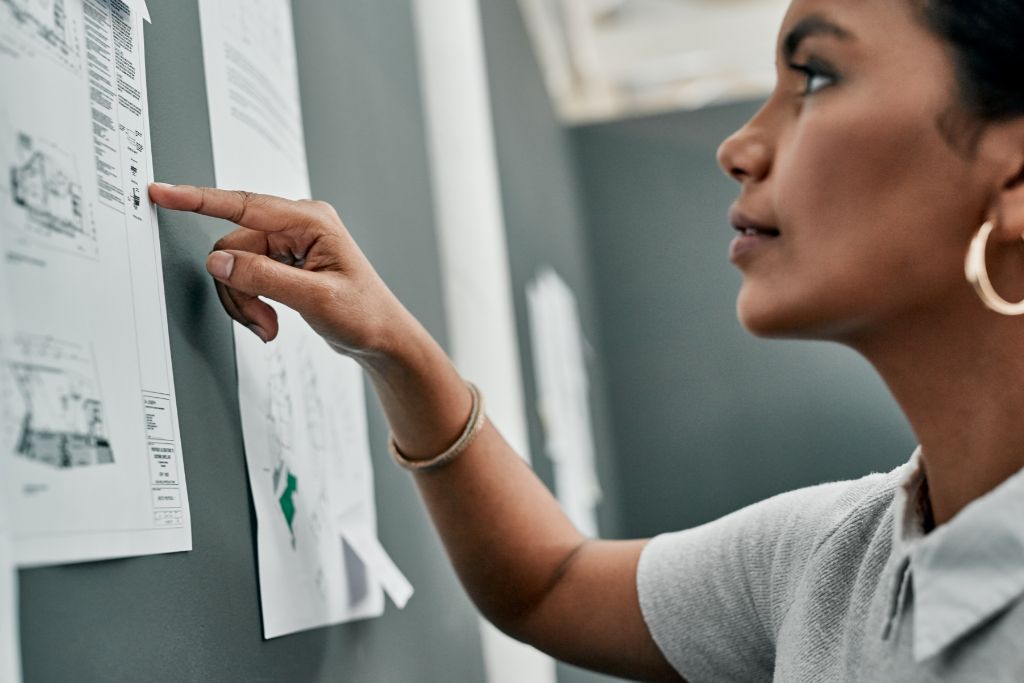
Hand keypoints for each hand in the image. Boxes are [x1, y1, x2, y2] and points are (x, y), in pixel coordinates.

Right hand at [149, 183, 407, 357]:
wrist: (383, 338)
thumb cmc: (364, 315)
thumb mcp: (314, 299)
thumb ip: (263, 278)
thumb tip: (218, 262)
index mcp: (310, 220)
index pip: (243, 204)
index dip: (198, 199)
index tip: (162, 192)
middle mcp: (298, 225)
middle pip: (234, 248)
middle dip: (239, 290)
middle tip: (260, 323)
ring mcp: (290, 244)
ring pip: (235, 266)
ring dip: (245, 301)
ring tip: (268, 327)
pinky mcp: (285, 263)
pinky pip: (247, 277)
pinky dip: (252, 303)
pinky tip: (271, 321)